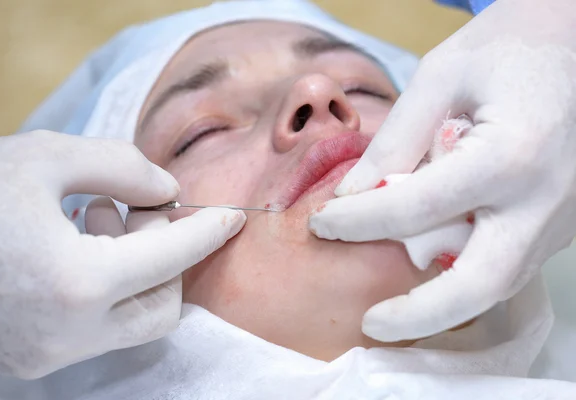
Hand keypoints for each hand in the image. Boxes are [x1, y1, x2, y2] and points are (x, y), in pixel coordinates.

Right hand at [0, 131, 245, 378]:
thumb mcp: (47, 156)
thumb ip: (123, 167)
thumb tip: (169, 191)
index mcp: (75, 283)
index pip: (171, 258)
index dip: (208, 231)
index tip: (234, 216)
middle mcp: (67, 334)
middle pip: (163, 304)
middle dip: (165, 256)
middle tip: (134, 211)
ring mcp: (47, 355)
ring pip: (134, 321)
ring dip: (136, 271)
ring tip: (95, 220)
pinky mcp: (30, 358)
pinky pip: (98, 329)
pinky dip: (107, 290)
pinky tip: (76, 247)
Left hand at [309, 0, 575, 340]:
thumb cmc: (512, 45)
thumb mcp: (442, 76)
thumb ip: (395, 141)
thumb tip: (353, 196)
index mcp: (512, 152)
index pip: (415, 206)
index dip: (358, 220)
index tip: (323, 222)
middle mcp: (547, 197)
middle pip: (479, 283)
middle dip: (418, 313)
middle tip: (371, 324)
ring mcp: (564, 216)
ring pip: (499, 282)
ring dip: (444, 302)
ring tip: (395, 306)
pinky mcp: (564, 221)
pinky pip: (512, 262)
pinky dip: (468, 274)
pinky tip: (433, 268)